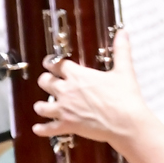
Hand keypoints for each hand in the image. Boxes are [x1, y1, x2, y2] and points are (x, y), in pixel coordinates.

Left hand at [35, 52, 157, 152]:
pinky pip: (48, 128)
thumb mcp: (124, 70)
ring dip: (40, 106)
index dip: (51, 62)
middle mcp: (67, 91)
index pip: (57, 65)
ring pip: (42, 107)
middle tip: (46, 80)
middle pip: (45, 82)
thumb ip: (121, 50)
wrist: (125, 121)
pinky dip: (42, 129)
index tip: (50, 61)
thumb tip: (123, 33)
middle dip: (45, 80)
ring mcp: (65, 109)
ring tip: (40, 106)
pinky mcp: (67, 125)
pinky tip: (38, 128)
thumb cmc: (125, 97)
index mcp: (78, 76)